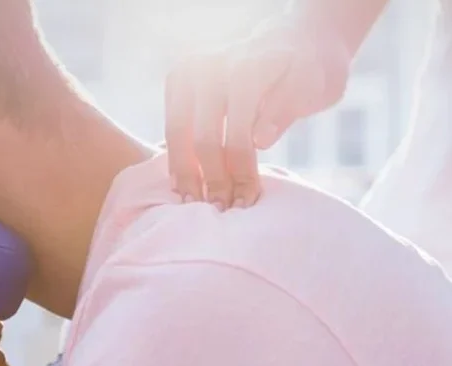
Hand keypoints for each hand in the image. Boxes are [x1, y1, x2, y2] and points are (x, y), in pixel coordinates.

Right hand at [164, 16, 351, 207]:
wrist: (289, 41)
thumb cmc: (305, 72)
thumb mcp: (310, 88)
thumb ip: (283, 111)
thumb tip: (259, 141)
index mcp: (248, 70)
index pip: (238, 136)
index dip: (241, 174)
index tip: (246, 202)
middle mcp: (213, 66)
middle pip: (203, 140)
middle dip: (212, 180)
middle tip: (220, 208)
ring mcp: (191, 69)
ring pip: (177, 135)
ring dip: (186, 173)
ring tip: (194, 202)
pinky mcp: (177, 76)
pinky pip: (170, 125)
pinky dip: (176, 155)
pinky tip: (183, 181)